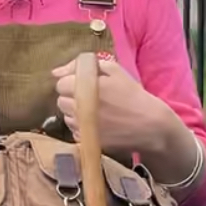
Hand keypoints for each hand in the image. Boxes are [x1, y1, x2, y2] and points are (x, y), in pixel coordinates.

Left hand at [52, 56, 193, 168]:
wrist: (151, 125)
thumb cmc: (133, 95)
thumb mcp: (114, 70)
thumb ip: (82, 65)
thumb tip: (55, 72)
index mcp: (85, 86)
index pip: (61, 83)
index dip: (73, 83)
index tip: (86, 85)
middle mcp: (80, 107)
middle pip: (61, 101)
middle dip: (72, 98)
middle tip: (91, 98)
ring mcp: (83, 126)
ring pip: (66, 117)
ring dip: (76, 113)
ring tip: (96, 112)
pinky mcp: (88, 141)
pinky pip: (74, 132)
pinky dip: (82, 127)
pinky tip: (98, 124)